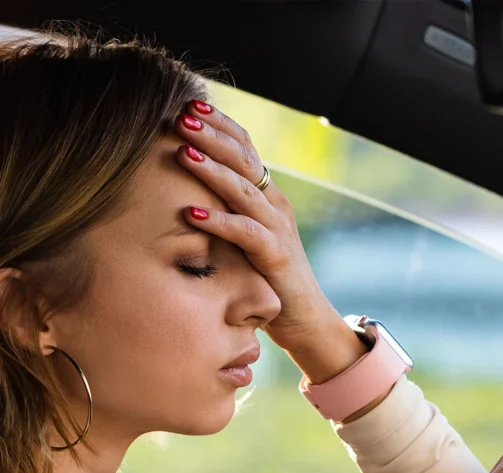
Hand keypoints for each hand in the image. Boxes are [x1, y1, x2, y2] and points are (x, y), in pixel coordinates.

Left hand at [173, 101, 341, 352]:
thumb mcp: (244, 238)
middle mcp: (275, 204)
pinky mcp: (275, 256)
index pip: (245, 147)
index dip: (219, 124)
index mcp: (268, 195)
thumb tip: (183, 194)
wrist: (304, 319)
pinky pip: (245, 232)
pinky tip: (190, 212)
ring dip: (211, 169)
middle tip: (180, 116)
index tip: (188, 105)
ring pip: (243, 189)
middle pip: (244, 158)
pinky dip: (218, 221)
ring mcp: (278, 229)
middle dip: (211, 135)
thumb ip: (225, 212)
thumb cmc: (267, 280)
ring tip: (182, 153)